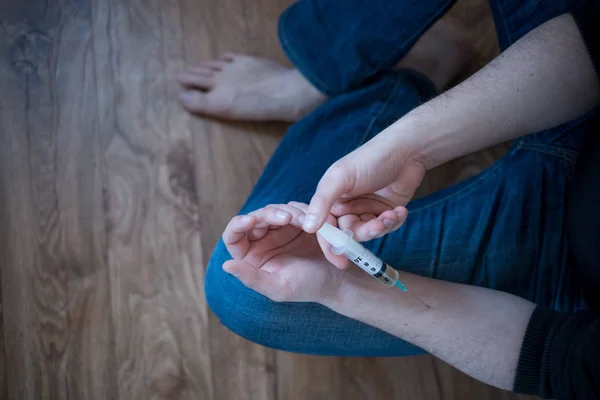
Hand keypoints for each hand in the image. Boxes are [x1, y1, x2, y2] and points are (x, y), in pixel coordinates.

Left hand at [222, 202, 362, 303]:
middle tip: (288, 218)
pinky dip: (303, 211)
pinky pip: (295, 208)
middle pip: (257, 217)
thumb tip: (226, 265)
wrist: (338, 280)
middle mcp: (262, 240)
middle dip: (271, 214)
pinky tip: (313, 221)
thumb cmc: (307, 287)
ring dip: (291, 212)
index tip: (251, 220)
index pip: (233, 236)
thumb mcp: (278, 287)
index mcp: (251, 257)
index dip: (238, 224)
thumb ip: (251, 277)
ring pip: (276, 209)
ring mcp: (280, 229)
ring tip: (307, 224)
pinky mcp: (298, 221)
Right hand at [301, 127, 423, 239]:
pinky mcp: (385, 212)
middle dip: (364, 232)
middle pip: (349, 234)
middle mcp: (346, 207)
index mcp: (330, 199)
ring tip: (391, 215)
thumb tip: (308, 228)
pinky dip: (394, 222)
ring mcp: (366, 210)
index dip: (331, 246)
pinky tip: (399, 211)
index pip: (325, 229)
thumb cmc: (369, 159)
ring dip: (381, 227)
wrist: (405, 151)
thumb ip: (322, 203)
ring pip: (368, 232)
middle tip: (377, 225)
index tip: (340, 262)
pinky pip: (387, 227)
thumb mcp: (340, 178)